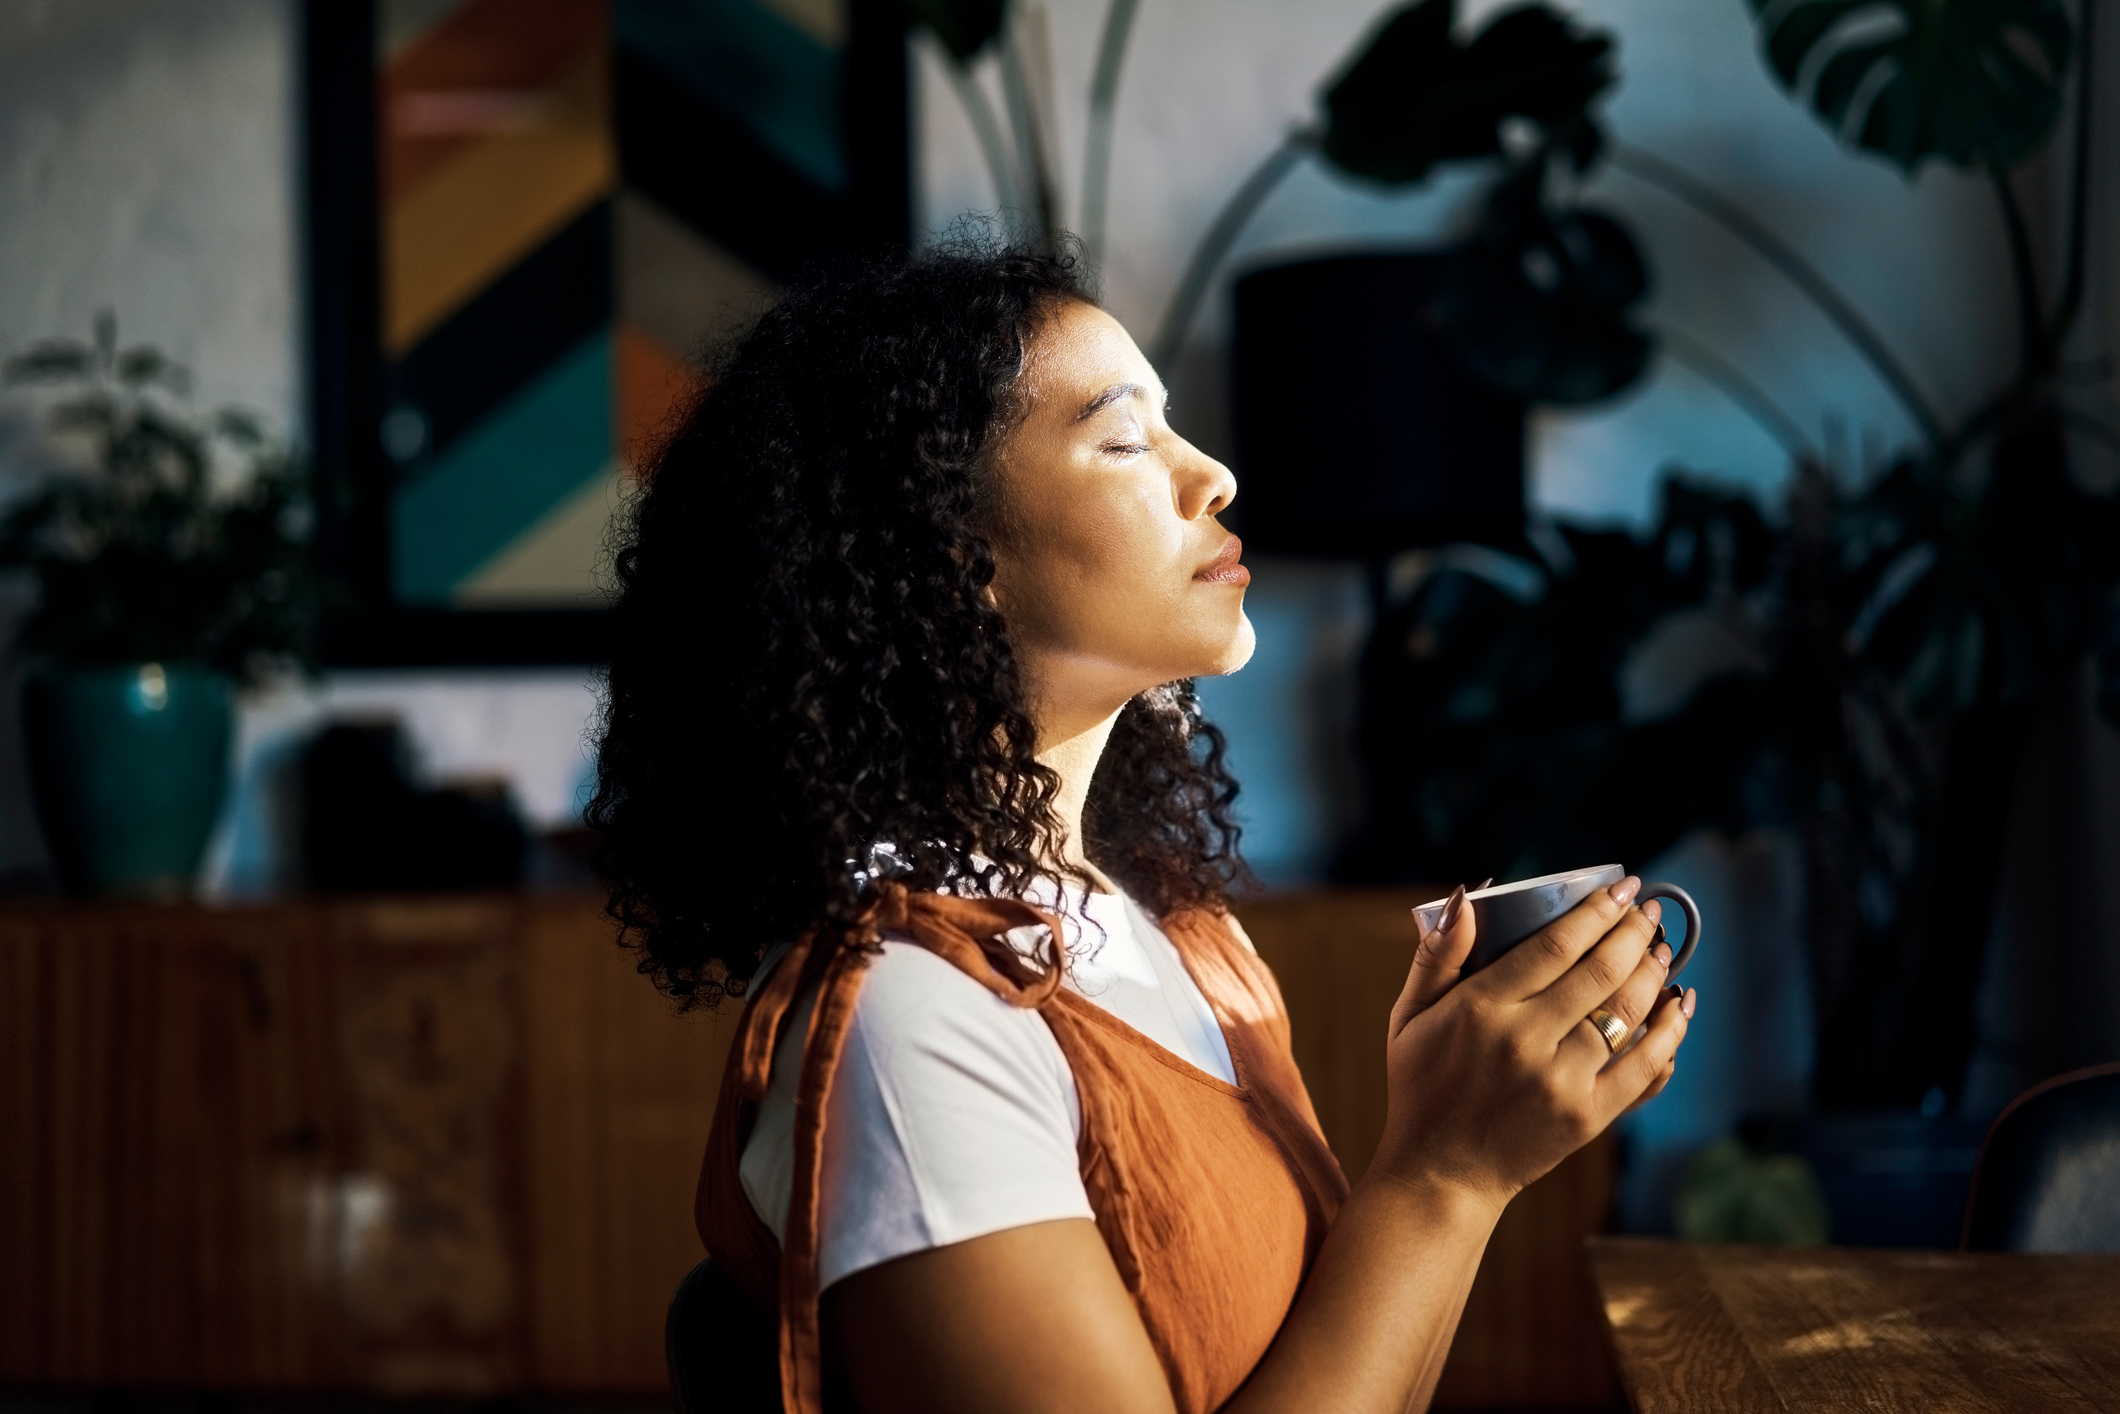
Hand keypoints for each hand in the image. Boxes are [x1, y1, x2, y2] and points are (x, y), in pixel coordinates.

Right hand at [1371, 877, 1692, 1207]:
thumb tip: (1466, 899)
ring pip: (1626, 1013)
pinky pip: (1643, 1068)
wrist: (1440, 1173)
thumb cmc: (1422, 1087)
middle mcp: (1524, 1042)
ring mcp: (1560, 1082)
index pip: (1555, 945)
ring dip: (1653, 974)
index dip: (1596, 911)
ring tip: (1663, 949)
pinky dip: (1669, 1034)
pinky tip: (1679, 1007)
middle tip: (1648, 911)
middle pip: (1600, 972)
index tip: (1622, 888)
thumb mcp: (1409, 1016)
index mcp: (1481, 1009)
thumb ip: (1436, 956)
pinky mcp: (1586, 1118)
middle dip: (1634, 933)